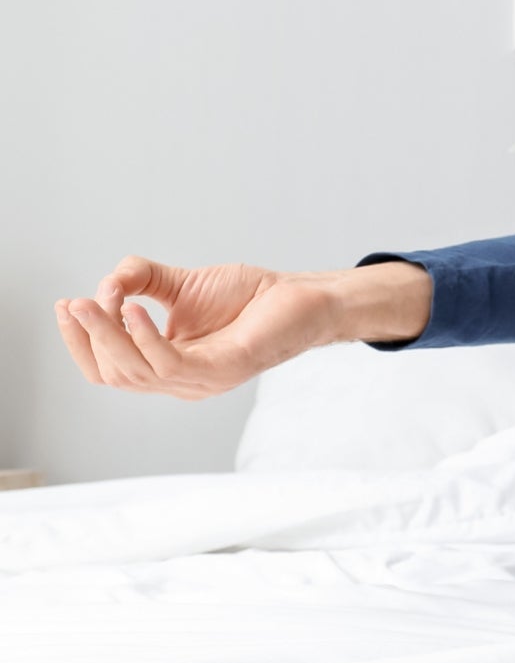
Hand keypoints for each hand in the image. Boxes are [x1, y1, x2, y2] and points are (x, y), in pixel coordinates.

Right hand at [54, 257, 335, 400]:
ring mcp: (204, 380)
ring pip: (138, 373)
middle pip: (116, 374)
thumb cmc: (248, 296)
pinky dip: (146, 339)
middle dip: (89, 339)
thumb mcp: (181, 285)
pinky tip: (134, 310)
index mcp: (168, 367)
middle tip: (75, 303)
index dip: (81, 344)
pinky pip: (172, 364)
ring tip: (94, 303)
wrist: (301, 295)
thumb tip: (105, 285)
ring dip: (108, 337)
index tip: (65, 306)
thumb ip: (140, 280)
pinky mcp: (226, 369)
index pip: (109, 370)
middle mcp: (183, 382)